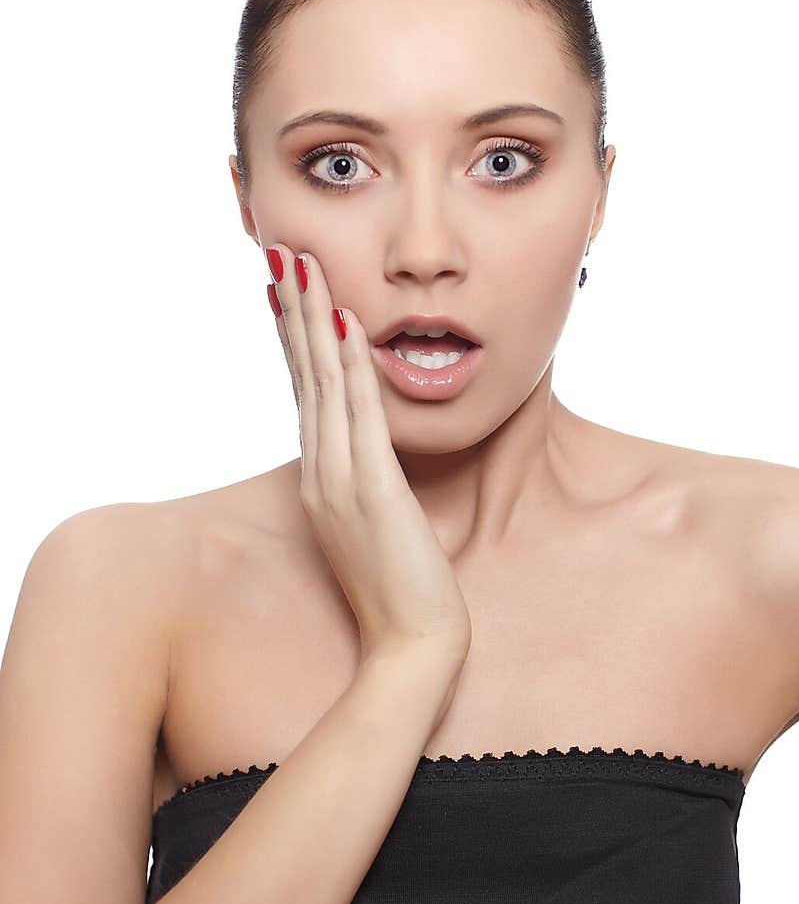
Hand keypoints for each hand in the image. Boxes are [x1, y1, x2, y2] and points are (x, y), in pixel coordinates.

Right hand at [266, 246, 472, 666]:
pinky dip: (353, 366)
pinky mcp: (374, 493)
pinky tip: (348, 323)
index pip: (306, 394)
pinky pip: (361, 415)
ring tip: (302, 267)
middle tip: (282, 255)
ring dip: (314, 320)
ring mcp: (342, 482)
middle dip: (294, 312)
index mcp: (323, 479)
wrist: (411, 647)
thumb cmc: (401, 592)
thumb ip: (370, 487)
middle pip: (305, 378)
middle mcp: (322, 473)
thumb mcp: (378, 529)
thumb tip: (375, 459)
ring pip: (324, 385)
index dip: (294, 339)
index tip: (284, 291)